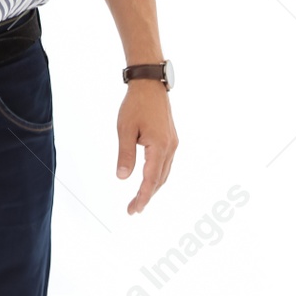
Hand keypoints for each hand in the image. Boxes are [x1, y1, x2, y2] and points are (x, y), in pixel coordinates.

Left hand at [116, 79, 176, 214]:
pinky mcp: (171, 140)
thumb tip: (122, 177)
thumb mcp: (124, 130)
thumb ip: (125, 155)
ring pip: (164, 173)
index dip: (143, 196)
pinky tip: (149, 180)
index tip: (134, 209)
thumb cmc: (136, 105)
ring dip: (153, 187)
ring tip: (139, 199)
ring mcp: (173, 144)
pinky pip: (165, 164)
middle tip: (133, 209)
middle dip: (147, 196)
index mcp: (159, 146)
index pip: (151, 179)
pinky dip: (157, 176)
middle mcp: (170, 148)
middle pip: (160, 180)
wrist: (150, 85)